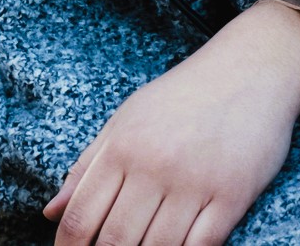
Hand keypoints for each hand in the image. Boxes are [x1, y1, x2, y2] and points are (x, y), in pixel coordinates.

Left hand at [42, 0, 299, 245]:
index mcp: (121, 147)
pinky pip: (203, 244)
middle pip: (117, 239)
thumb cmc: (181, 97)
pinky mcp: (233, 195)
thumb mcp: (125, 119)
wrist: (248, 70)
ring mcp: (194, 182)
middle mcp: (153, 166)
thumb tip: (51, 212)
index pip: (81, 215)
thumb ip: (87, 166)